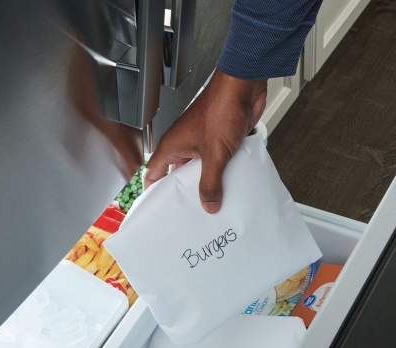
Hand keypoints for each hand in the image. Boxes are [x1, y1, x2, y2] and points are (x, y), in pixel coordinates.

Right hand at [143, 69, 266, 212]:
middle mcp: (184, 144)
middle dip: (187, 192)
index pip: (153, 173)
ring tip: (214, 201)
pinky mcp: (219, 141)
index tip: (156, 208)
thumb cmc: (222, 107)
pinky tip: (230, 185)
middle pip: (179, 175)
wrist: (244, 88)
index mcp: (172, 145)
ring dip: (208, 182)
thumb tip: (208, 204)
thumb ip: (211, 182)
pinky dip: (223, 174)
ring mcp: (202, 143)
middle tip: (192, 211)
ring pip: (200, 170)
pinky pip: (217, 163)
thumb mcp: (215, 154)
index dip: (152, 191)